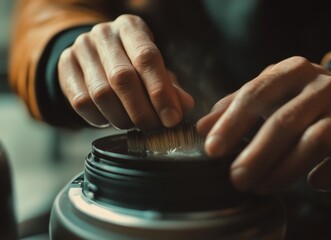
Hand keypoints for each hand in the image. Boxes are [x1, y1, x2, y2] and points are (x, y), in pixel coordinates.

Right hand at [58, 14, 193, 128]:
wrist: (95, 54)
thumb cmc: (133, 62)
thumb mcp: (155, 67)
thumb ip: (170, 86)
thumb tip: (184, 106)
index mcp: (131, 27)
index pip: (146, 58)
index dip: (161, 92)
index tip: (172, 118)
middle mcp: (103, 34)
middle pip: (122, 78)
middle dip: (142, 111)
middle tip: (154, 127)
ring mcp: (80, 50)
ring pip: (101, 94)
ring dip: (122, 118)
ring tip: (135, 123)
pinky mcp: (64, 68)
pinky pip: (82, 103)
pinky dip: (101, 119)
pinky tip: (113, 119)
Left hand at [197, 56, 330, 192]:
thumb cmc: (300, 99)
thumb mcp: (269, 93)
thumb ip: (235, 106)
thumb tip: (202, 128)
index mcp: (292, 70)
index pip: (256, 94)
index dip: (232, 123)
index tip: (212, 150)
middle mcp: (322, 85)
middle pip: (285, 123)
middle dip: (256, 155)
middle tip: (236, 179)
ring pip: (314, 144)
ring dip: (284, 171)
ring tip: (261, 187)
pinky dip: (324, 177)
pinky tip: (310, 182)